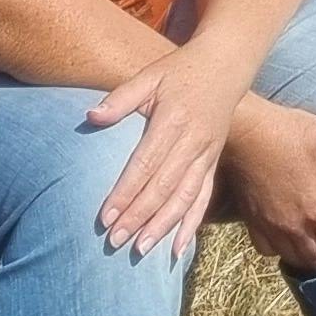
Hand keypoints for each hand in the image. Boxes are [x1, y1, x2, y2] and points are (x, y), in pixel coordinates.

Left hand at [86, 38, 246, 260]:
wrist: (225, 65)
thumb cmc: (179, 71)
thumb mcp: (149, 76)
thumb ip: (120, 98)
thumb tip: (90, 116)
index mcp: (174, 119)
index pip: (145, 163)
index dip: (125, 192)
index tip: (104, 217)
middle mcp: (193, 141)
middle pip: (163, 187)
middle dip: (138, 216)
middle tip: (114, 241)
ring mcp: (207, 154)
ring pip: (185, 197)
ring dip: (163, 226)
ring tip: (141, 249)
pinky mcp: (213, 162)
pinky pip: (204, 198)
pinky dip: (191, 224)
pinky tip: (178, 249)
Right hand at [210, 95, 315, 274]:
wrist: (245, 132)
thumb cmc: (292, 134)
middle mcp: (296, 227)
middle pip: (315, 261)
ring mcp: (272, 227)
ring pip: (292, 258)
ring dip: (306, 260)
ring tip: (315, 252)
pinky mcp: (252, 222)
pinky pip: (267, 250)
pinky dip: (279, 251)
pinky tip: (285, 239)